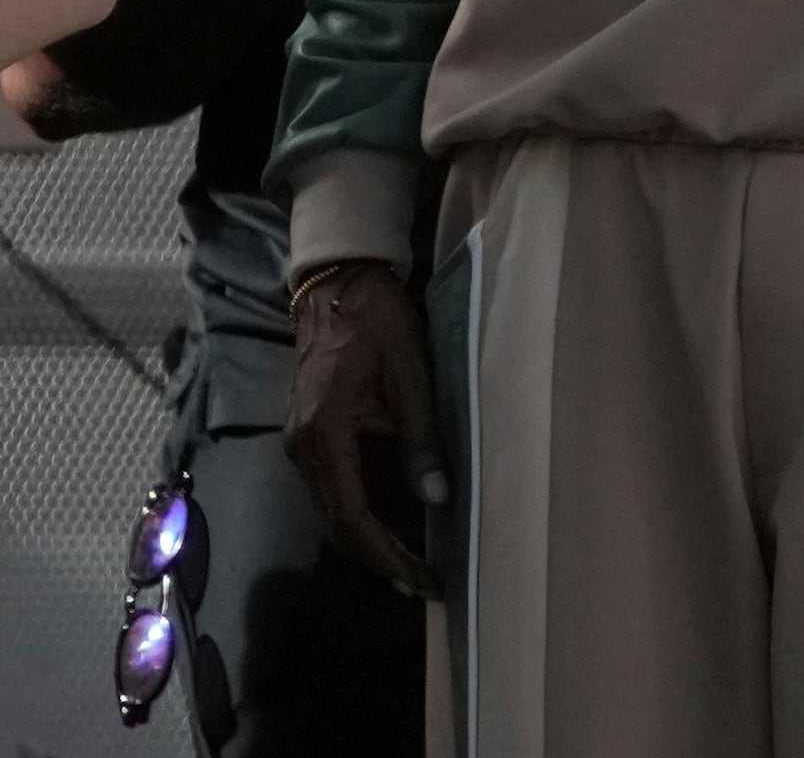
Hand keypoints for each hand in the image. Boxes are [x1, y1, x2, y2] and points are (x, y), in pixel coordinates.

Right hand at [285, 260, 447, 597]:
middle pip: (340, 523)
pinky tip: (399, 522)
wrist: (339, 282)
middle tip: (427, 583)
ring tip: (419, 564)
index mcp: (324, 434)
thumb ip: (420, 437)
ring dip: (374, 538)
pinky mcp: (312, 433)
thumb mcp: (409, 374)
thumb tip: (438, 498)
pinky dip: (367, 510)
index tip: (423, 580)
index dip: (387, 556)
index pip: (352, 517)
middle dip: (382, 558)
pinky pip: (338, 486)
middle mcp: (304, 448)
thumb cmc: (377, 321)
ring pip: (337, 508)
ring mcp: (303, 442)